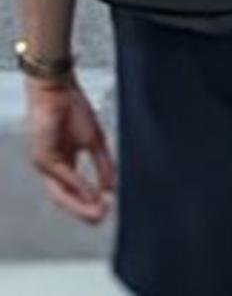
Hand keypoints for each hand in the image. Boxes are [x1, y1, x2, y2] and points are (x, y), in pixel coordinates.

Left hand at [25, 78, 115, 223]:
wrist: (57, 89)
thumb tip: (111, 187)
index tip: (105, 212)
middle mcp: (50, 167)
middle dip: (82, 211)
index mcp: (62, 163)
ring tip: (96, 212)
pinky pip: (63, 176)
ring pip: (59, 192)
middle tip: (100, 219)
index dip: (88, 204)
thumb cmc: (71, 109)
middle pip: (64, 197)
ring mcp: (44, 163)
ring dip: (78, 205)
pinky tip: (90, 193)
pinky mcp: (43, 155)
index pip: (73, 191)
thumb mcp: (94, 141)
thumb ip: (102, 165)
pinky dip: (78, 186)